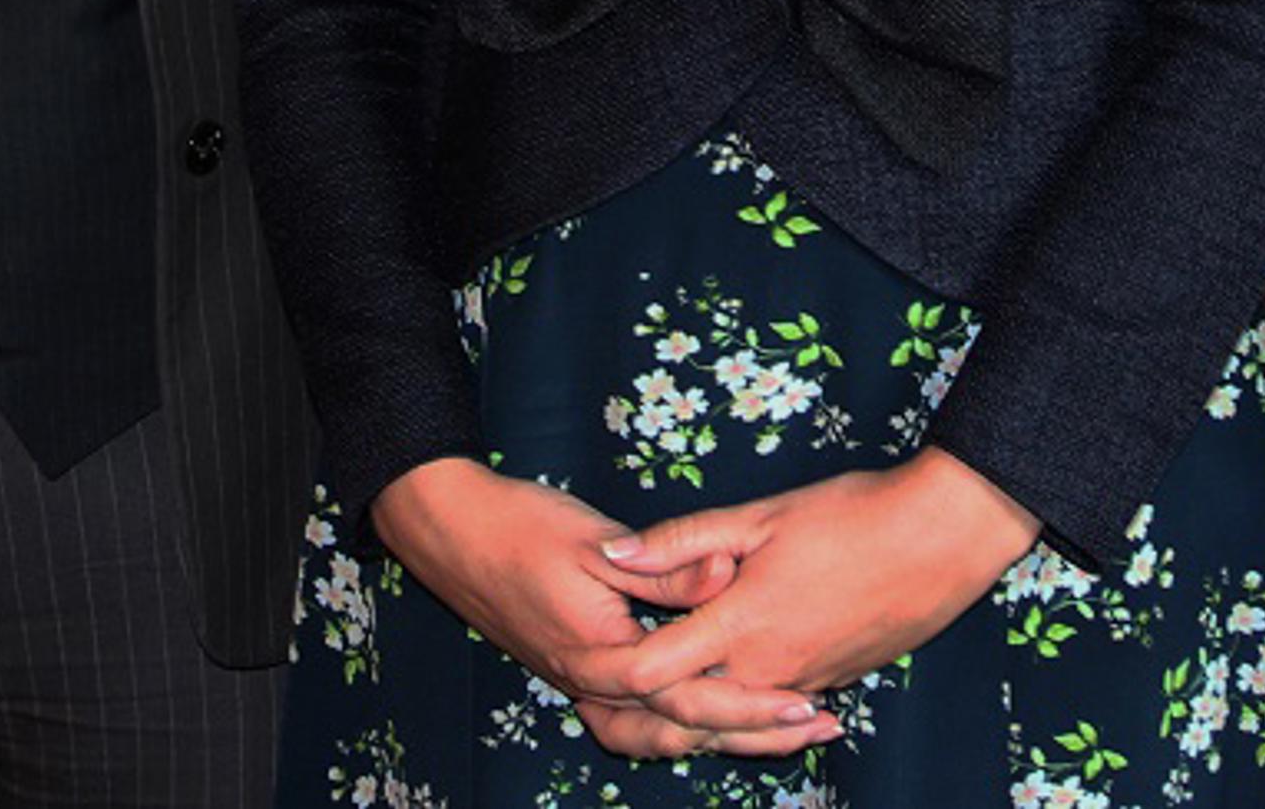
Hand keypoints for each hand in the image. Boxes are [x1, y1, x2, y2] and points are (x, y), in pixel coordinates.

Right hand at [369, 460, 834, 759]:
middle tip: (813, 725)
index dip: (750, 704)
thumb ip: (667, 567)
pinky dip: (678, 725)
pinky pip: (635, 719)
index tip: (803, 702)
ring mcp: (579, 683)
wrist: (450, 532)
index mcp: (599, 655)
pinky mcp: (577, 671)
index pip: (688, 698)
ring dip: (718, 737)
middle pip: (680, 730)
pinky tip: (713, 716)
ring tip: (778, 733)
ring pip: (656, 735)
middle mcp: (589, 684)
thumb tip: (730, 573)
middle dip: (749, 734)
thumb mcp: (598, 541)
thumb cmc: (522, 527)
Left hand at [595, 449, 1040, 707]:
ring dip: (697, 704)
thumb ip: (683, 540)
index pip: (651, 674)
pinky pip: (774, 705)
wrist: (943, 538)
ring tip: (664, 687)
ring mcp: (803, 683)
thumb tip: (614, 553)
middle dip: (646, 702)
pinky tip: (737, 676)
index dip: (612, 669)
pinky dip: (746, 701)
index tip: (590, 648)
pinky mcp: (834, 683)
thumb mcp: (761, 516)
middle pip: (686, 711)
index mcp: (739, 627)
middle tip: (609, 684)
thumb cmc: (852, 515)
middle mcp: (766, 671)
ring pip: (732, 714)